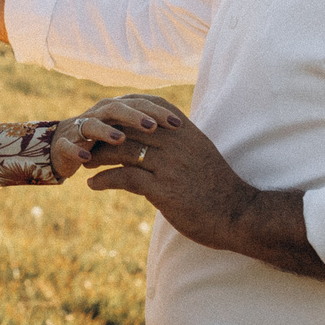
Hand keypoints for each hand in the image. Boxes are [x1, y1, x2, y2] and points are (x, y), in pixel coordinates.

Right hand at [49, 97, 177, 178]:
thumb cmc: (103, 144)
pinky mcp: (63, 145)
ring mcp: (78, 128)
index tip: (178, 123)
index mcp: (116, 111)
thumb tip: (184, 129)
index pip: (139, 104)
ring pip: (92, 124)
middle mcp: (98, 114)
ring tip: (120, 139)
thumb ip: (147, 131)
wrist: (63, 151)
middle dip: (135, 116)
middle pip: (118, 108)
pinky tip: (87, 158)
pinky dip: (77, 150)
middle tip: (154, 126)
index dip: (158, 112)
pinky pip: (68, 146)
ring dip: (106, 131)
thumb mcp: (127, 137)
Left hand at [87, 104, 324, 280]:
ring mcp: (169, 165)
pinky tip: (93, 185)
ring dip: (99, 156)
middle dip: (104, 133)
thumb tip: (162, 136)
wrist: (238, 215)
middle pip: (130, 129)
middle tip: (86, 140)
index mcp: (186, 132)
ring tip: (85, 162)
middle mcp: (176, 143)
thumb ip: (182, 142)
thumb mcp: (202, 155)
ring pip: (122, 151)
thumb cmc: (219, 188)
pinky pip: (125, 178)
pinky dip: (104, 180)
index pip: (149, 109)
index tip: (105, 115)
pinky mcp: (163, 189)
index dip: (124, 110)